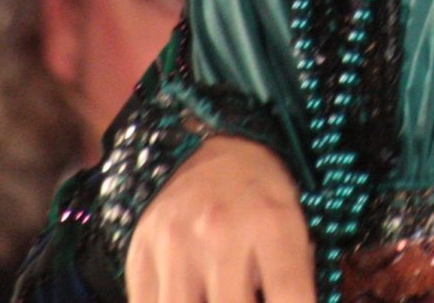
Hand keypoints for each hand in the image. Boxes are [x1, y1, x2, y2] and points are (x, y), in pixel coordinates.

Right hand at [128, 135, 314, 302]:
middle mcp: (221, 235)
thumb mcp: (293, 219)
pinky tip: (191, 296)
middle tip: (250, 297)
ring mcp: (174, 249)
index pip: (290, 297)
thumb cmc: (258, 191)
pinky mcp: (140, 259)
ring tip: (217, 296)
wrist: (204, 146)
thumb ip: (294, 273)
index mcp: (271, 223)